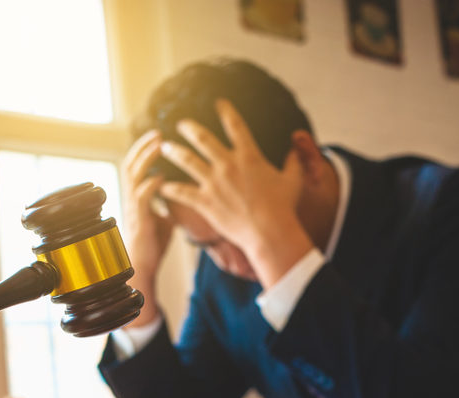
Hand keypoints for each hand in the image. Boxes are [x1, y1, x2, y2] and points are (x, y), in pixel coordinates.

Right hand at [120, 129, 174, 325]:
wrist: (143, 267)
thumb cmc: (152, 244)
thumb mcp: (164, 218)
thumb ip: (169, 203)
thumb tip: (182, 192)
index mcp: (136, 196)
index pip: (136, 165)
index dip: (144, 149)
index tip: (158, 136)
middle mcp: (131, 198)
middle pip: (131, 163)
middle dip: (143, 146)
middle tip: (158, 133)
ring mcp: (133, 208)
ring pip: (134, 176)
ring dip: (146, 159)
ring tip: (158, 146)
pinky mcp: (140, 220)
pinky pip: (141, 198)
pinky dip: (150, 185)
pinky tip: (160, 178)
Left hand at [157, 99, 310, 286]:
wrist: (269, 232)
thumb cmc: (284, 207)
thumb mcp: (294, 179)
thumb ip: (294, 160)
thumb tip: (298, 146)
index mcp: (248, 156)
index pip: (235, 125)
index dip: (226, 111)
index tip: (219, 102)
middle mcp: (227, 165)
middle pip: (202, 139)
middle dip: (189, 128)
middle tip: (181, 123)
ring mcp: (214, 183)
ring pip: (187, 161)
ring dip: (174, 152)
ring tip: (165, 147)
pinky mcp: (205, 202)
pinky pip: (182, 192)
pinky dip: (169, 189)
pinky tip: (161, 186)